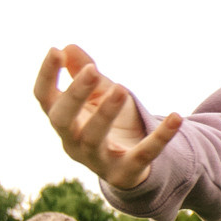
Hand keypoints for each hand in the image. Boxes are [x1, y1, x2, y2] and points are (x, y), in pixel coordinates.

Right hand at [34, 45, 183, 190]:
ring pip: (94, 139)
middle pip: (63, 120)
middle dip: (75, 95)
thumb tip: (69, 47)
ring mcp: (98, 160)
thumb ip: (84, 72)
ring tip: (120, 88)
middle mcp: (73, 142)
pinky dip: (161, 136)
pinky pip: (144, 154)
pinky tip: (176, 116)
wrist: (132, 165)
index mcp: (64, 121)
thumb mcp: (98, 94)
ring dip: (106, 113)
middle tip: (92, 70)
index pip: (45, 98)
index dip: (46, 75)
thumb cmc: (109, 122)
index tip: (55, 50)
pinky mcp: (126, 172)